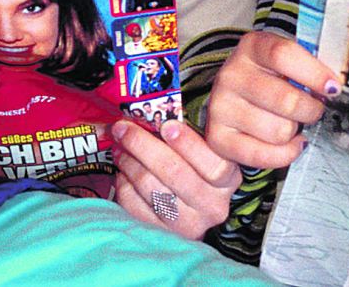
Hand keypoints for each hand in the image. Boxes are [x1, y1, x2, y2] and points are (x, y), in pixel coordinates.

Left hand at [111, 119, 241, 239]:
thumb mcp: (203, 149)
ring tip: (120, 149)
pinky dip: (125, 187)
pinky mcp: (165, 235)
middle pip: (175, 173)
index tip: (166, 125)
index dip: (188, 144)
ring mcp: (190, 224)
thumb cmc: (194, 167)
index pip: (213, 164)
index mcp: (228, 180)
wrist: (191, 210)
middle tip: (123, 129)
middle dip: (143, 146)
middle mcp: (213, 206)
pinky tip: (122, 173)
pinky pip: (137, 208)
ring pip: (152, 189)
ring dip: (130, 164)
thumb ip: (185, 133)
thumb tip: (150, 113)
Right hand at [204, 31, 339, 168]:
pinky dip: (285, 154)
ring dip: (295, 132)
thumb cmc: (271, 80)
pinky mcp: (218, 138)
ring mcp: (221, 107)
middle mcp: (231, 74)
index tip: (333, 88)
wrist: (235, 99)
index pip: (284, 55)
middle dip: (311, 110)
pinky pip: (263, 155)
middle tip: (313, 110)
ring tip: (292, 124)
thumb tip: (334, 87)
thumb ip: (310, 68)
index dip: (314, 73)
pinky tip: (290, 143)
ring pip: (280, 131)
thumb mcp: (287, 62)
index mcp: (252, 47)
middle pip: (287, 101)